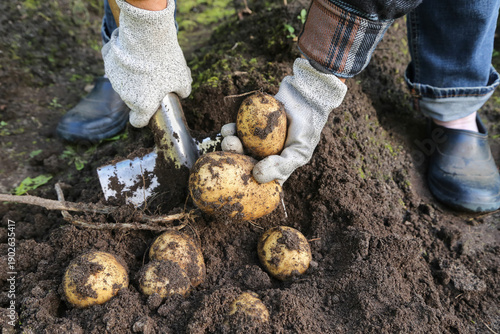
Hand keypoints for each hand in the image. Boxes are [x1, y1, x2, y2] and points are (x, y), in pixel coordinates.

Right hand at [102, 0, 191, 127]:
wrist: (146, 36)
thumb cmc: (165, 62)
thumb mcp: (182, 79)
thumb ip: (183, 91)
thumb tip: (182, 93)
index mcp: (142, 105)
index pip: (138, 121)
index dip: (144, 117)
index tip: (150, 108)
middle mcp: (125, 95)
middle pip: (133, 99)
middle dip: (143, 91)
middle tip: (157, 76)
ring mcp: (114, 79)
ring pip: (125, 81)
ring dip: (134, 75)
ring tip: (147, 60)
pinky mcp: (107, 61)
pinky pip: (116, 63)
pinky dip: (124, 59)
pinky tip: (134, 49)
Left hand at [222, 58, 346, 183]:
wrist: (305, 99)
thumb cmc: (306, 129)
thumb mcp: (299, 152)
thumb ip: (281, 166)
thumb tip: (256, 176)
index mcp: (274, 168)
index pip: (257, 181)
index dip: (245, 180)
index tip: (240, 173)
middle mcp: (262, 157)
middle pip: (242, 163)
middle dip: (234, 157)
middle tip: (232, 147)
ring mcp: (254, 141)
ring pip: (237, 147)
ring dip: (229, 144)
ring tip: (229, 138)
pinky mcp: (248, 126)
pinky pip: (236, 130)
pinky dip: (230, 130)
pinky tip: (229, 128)